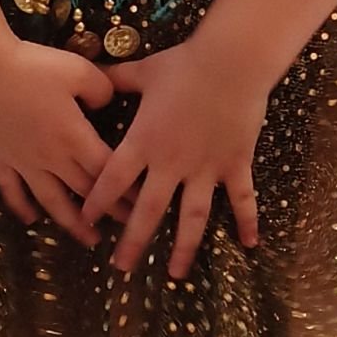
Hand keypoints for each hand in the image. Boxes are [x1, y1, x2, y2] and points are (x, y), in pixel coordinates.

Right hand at [0, 36, 116, 238]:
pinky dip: (21, 207)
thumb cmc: (33, 66)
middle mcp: (51, 157)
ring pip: (52, 200)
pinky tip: (31, 220)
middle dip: (109, 211)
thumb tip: (106, 103)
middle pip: (85, 191)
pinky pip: (11, 190)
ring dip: (72, 222)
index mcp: (74, 137)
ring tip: (88, 239)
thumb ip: (102, 90)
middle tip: (128, 227)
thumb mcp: (79, 70)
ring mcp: (23, 161)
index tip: (142, 203)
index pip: (107, 171)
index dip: (126, 189)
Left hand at [78, 37, 265, 281]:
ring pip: (192, 218)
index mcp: (144, 143)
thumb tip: (92, 75)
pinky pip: (242, 199)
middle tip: (121, 267)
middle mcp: (171, 164)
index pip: (113, 181)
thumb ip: (116, 79)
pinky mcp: (234, 165)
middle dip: (132, 242)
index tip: (85, 222)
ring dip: (183, 248)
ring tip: (174, 274)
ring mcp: (205, 169)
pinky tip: (250, 245)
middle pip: (147, 211)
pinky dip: (247, 222)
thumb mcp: (143, 72)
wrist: (232, 62)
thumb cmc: (185, 65)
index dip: (97, 203)